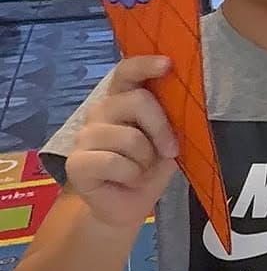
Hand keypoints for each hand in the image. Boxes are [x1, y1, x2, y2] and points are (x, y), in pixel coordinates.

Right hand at [65, 56, 178, 228]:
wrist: (128, 206)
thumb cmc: (149, 168)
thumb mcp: (168, 141)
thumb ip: (171, 119)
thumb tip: (185, 100)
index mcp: (123, 99)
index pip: (127, 72)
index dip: (145, 65)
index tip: (168, 64)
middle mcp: (101, 110)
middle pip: (138, 101)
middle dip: (161, 128)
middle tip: (168, 150)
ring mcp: (85, 135)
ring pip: (130, 138)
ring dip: (145, 161)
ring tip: (139, 170)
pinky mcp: (77, 161)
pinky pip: (115, 162)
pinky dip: (130, 175)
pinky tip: (125, 181)